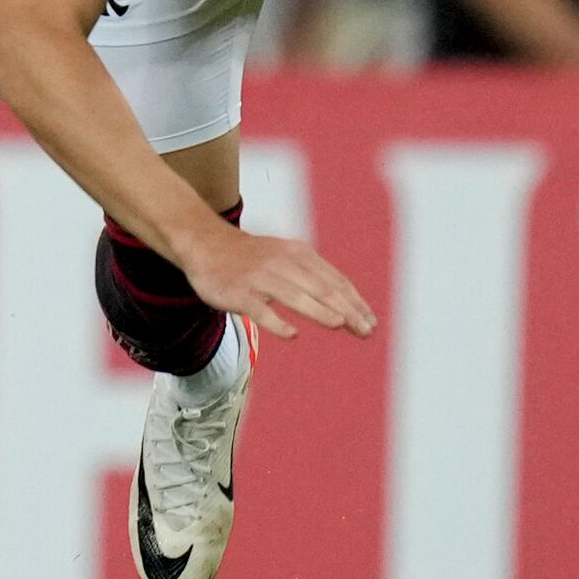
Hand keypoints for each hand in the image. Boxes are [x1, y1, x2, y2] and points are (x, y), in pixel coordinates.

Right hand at [180, 220, 375, 340]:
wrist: (207, 243)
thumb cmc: (252, 257)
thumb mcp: (286, 256)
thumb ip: (312, 275)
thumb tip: (345, 302)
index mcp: (299, 255)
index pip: (334, 280)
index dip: (355, 301)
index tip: (371, 321)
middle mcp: (283, 263)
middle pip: (321, 288)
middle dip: (347, 309)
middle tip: (366, 330)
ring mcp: (260, 277)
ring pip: (295, 295)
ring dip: (320, 311)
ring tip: (340, 324)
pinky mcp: (239, 292)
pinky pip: (260, 309)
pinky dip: (277, 322)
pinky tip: (292, 334)